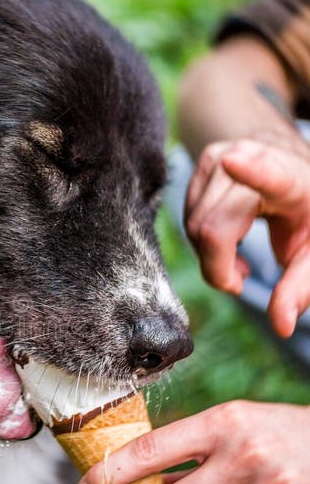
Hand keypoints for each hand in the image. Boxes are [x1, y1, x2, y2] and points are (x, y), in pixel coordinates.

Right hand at [185, 136, 309, 336]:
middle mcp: (253, 159)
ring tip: (238, 256)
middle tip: (242, 276)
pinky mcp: (203, 161)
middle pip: (211, 228)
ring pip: (193, 226)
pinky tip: (226, 237)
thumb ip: (299, 288)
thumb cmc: (306, 216)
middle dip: (219, 266)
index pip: (269, 176)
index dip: (250, 171)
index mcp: (291, 181)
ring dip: (210, 254)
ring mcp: (223, 157)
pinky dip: (202, 240)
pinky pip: (186, 217)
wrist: (293, 172)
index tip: (232, 161)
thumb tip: (282, 326)